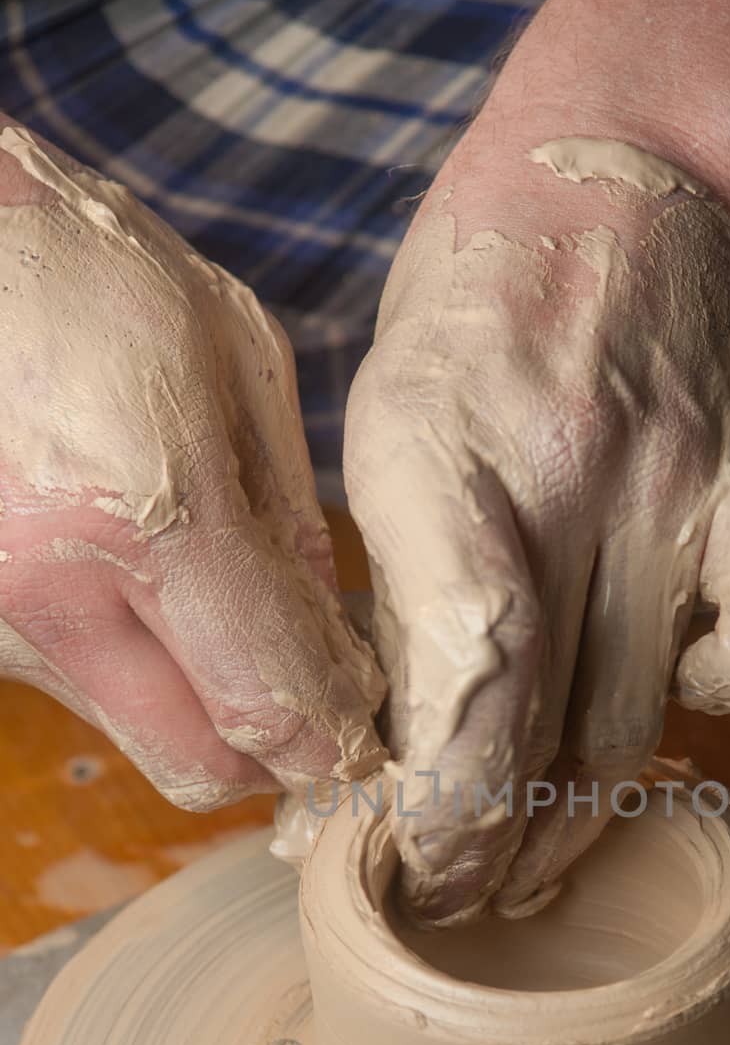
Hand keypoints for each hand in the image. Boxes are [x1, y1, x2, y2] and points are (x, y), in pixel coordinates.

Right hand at [0, 121, 383, 808]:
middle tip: (309, 701)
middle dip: (269, 751)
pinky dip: (138, 669)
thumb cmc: (96, 282)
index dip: (333, 736)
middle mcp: (52, 587)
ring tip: (221, 617)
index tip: (362, 728)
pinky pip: (85, 687)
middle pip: (197, 762)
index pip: (267, 697)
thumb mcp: (238, 369)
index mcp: (145, 512)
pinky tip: (146, 588)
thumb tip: (335, 651)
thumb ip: (293, 523)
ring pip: (138, 733)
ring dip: (200, 708)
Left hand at [344, 132, 729, 924]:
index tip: (417, 862)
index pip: (467, 673)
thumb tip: (403, 747)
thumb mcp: (385, 425)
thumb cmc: (470, 316)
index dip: (448, 803)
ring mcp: (677, 476)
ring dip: (583, 815)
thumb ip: (404, 581)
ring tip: (534, 870)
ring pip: (645, 709)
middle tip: (458, 898)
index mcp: (432, 446)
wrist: (608, 173)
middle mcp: (565, 467)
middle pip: (551, 721)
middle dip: (496, 845)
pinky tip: (678, 704)